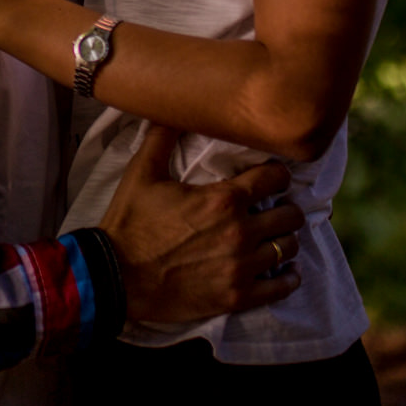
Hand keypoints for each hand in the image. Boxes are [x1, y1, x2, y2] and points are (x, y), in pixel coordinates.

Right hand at [98, 124, 304, 322]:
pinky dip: (285, 278)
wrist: (115, 276)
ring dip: (282, 240)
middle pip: (290, 215)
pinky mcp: (237, 296)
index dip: (276, 174)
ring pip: (288, 248)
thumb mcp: (142, 173)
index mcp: (223, 200)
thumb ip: (163, 138)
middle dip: (283, 207)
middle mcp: (240, 231)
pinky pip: (281, 287)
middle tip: (272, 209)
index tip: (270, 177)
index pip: (275, 178)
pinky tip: (280, 271)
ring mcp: (241, 267)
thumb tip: (173, 109)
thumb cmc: (129, 223)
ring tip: (272, 238)